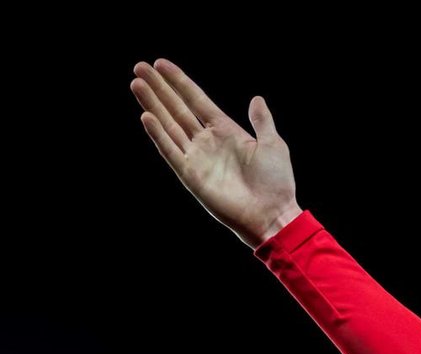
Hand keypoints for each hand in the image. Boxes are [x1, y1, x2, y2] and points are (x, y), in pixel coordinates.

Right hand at [130, 59, 301, 246]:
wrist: (273, 214)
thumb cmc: (276, 183)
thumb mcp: (273, 144)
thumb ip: (261, 121)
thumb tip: (256, 99)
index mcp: (226, 131)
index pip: (196, 100)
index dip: (179, 82)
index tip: (161, 64)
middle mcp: (207, 141)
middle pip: (177, 108)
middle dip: (159, 88)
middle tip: (139, 67)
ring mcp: (197, 157)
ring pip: (169, 125)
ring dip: (153, 104)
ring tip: (136, 84)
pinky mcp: (191, 175)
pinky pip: (171, 150)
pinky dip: (158, 134)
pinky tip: (147, 116)